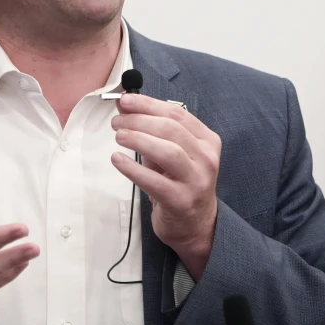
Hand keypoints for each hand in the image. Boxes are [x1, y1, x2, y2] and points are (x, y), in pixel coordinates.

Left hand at [111, 94, 220, 279]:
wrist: (194, 224)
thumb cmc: (179, 182)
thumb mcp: (171, 152)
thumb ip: (151, 130)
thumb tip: (125, 107)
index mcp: (206, 140)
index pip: (177, 114)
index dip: (149, 104)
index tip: (125, 100)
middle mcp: (206, 158)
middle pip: (171, 129)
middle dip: (140, 120)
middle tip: (117, 121)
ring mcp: (196, 180)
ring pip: (168, 152)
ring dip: (139, 139)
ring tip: (118, 136)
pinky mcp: (180, 201)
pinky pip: (155, 181)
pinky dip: (133, 168)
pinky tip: (117, 159)